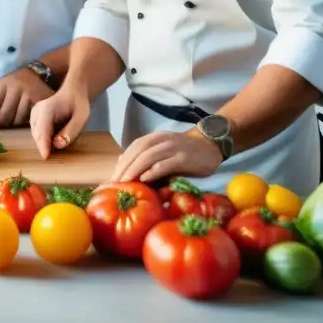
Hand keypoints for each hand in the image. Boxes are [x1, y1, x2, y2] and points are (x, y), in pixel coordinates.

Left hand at [0, 68, 52, 129]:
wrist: (38, 73)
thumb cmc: (15, 83)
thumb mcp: (2, 87)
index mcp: (2, 85)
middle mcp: (15, 89)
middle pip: (4, 115)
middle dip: (0, 125)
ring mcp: (29, 95)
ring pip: (17, 120)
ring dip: (13, 125)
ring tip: (12, 125)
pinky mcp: (40, 102)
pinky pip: (29, 119)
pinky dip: (25, 123)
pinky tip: (23, 122)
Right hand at [29, 81, 90, 157]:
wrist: (72, 92)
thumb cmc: (78, 104)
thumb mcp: (82, 117)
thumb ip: (71, 131)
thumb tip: (58, 144)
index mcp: (47, 109)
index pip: (43, 130)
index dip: (43, 145)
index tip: (46, 158)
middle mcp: (37, 111)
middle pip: (37, 134)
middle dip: (44, 147)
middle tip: (55, 157)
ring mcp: (34, 114)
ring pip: (36, 135)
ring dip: (44, 144)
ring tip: (55, 148)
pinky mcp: (34, 118)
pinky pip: (37, 133)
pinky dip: (43, 140)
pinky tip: (53, 141)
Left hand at [108, 129, 223, 183]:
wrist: (210, 145)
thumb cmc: (184, 153)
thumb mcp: (162, 152)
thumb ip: (144, 157)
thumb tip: (121, 163)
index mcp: (153, 138)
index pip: (133, 149)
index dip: (121, 163)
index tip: (111, 178)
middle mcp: (161, 140)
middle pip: (137, 152)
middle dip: (124, 167)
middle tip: (114, 183)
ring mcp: (173, 147)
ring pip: (148, 156)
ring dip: (134, 169)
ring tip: (125, 182)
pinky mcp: (184, 157)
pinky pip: (165, 163)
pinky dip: (153, 171)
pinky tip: (145, 179)